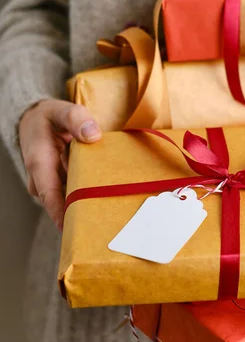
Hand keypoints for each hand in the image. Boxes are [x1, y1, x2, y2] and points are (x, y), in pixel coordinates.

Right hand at [19, 100, 101, 230]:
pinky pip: (75, 193)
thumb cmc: (48, 117)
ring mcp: (51, 184)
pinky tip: (108, 196)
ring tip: (113, 213)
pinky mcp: (60, 184)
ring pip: (70, 200)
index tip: (80, 231)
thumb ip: (76, 118)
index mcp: (40, 164)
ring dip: (89, 204)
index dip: (64, 216)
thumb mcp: (60, 110)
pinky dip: (89, 193)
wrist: (34, 120)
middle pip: (63, 204)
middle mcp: (43, 180)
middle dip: (84, 213)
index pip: (51, 196)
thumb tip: (93, 134)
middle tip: (109, 223)